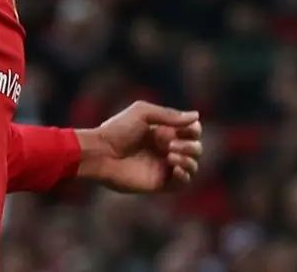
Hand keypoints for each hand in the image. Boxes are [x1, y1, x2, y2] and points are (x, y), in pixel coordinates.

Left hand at [76, 100, 201, 192]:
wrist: (101, 153)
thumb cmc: (117, 130)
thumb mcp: (142, 113)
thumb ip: (168, 115)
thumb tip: (196, 116)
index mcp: (163, 131)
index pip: (191, 131)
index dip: (193, 130)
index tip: (187, 129)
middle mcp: (166, 148)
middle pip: (196, 148)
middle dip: (191, 146)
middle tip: (170, 145)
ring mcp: (163, 166)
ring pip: (192, 165)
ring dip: (189, 159)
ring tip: (171, 155)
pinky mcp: (159, 183)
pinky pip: (182, 182)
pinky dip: (185, 175)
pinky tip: (174, 167)